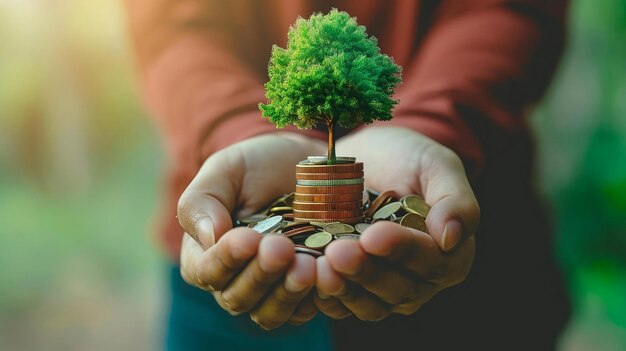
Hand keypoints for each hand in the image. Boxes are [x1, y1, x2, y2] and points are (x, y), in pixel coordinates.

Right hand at [177, 133, 325, 328]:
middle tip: (282, 248)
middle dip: (260, 274)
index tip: (248, 238)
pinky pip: (307, 309)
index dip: (226, 259)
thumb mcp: (224, 171)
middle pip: (238, 298)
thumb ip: (202, 202)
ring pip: (271, 313)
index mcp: (204, 256)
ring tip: (307, 264)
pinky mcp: (304, 293)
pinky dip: (317, 297)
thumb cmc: (254, 168)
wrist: (302, 166)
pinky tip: (329, 273)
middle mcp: (234, 282)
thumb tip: (209, 238)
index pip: (206, 271)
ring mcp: (270, 291)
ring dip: (288, 292)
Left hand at [313, 127, 479, 320]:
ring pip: (367, 304)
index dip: (402, 250)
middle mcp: (420, 281)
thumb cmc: (407, 158)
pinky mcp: (352, 291)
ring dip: (343, 288)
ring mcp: (384, 291)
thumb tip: (451, 238)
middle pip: (397, 290)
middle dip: (366, 272)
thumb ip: (455, 200)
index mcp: (450, 255)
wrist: (364, 159)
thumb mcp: (436, 165)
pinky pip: (339, 304)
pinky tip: (306, 274)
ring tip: (319, 266)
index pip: (430, 262)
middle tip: (337, 251)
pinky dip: (323, 294)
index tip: (373, 234)